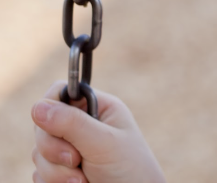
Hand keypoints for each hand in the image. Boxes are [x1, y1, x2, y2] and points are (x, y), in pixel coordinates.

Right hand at [31, 81, 165, 182]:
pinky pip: (38, 174)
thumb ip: (72, 124)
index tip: (57, 128)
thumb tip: (37, 107)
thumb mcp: (103, 143)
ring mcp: (69, 149)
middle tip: (75, 161)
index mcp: (98, 108)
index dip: (50, 108)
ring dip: (56, 172)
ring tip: (82, 181)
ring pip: (37, 153)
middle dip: (54, 149)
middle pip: (42, 125)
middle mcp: (82, 126)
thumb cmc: (129, 171)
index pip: (59, 93)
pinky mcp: (60, 172)